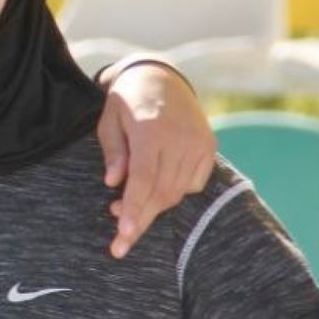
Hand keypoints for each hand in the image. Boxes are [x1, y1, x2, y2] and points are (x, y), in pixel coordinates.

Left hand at [97, 60, 217, 258]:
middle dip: (142, 219)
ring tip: (130, 212)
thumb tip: (113, 185)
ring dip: (155, 208)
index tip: (124, 234)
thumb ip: (114, 153)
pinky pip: (194, 183)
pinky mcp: (209, 146)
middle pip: (162, 191)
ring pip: (178, 191)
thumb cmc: (127, 100)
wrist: (161, 76)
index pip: (143, 179)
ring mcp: (198, 143)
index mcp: (151, 130)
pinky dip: (176, 193)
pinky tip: (157, 188)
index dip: (134, 209)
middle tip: (121, 242)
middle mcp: (179, 138)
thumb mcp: (109, 121)